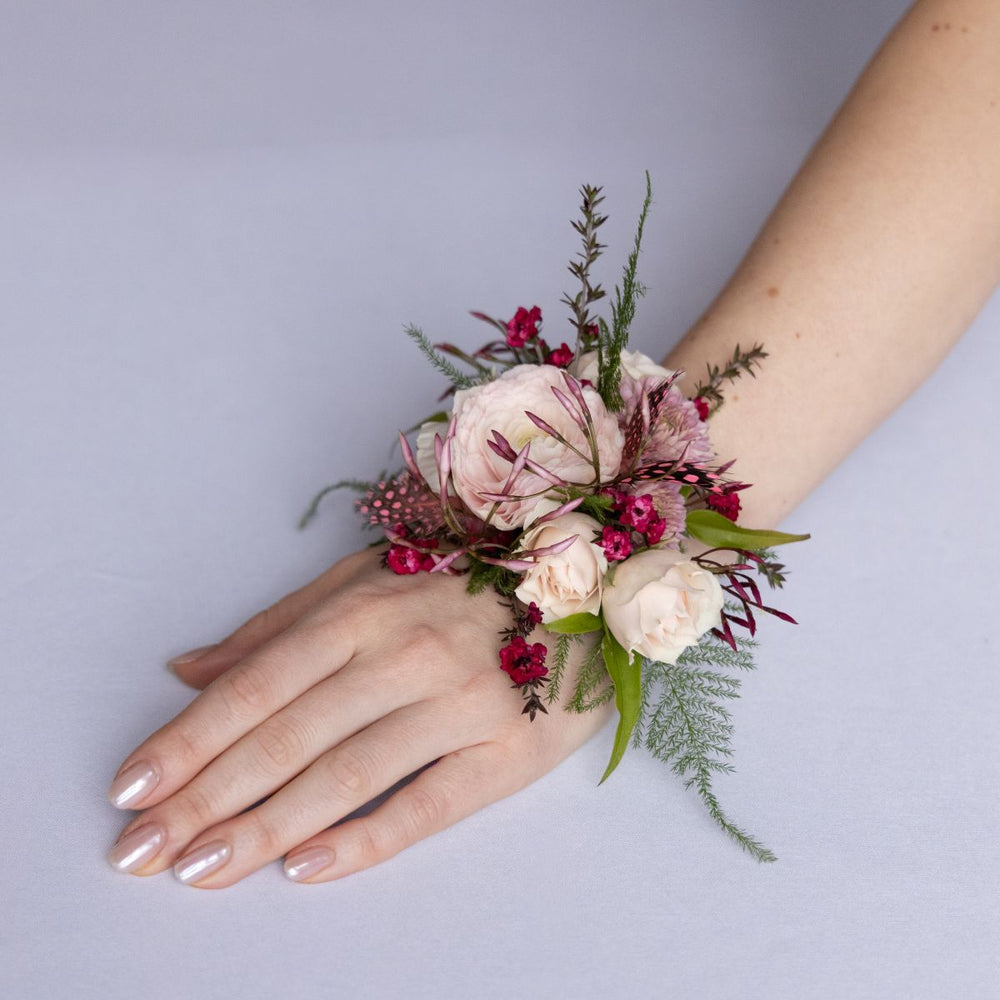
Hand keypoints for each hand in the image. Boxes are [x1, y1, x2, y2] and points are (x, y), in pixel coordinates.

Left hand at [106, 547, 612, 886]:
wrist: (588, 583)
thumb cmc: (467, 580)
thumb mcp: (370, 578)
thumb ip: (280, 625)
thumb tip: (190, 669)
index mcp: (365, 609)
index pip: (258, 684)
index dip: (189, 739)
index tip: (131, 789)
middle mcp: (406, 654)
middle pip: (289, 737)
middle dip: (206, 798)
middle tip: (139, 851)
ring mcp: (460, 702)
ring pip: (347, 775)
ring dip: (266, 828)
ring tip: (200, 869)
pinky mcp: (507, 749)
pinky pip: (430, 804)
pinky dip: (366, 840)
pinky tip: (307, 869)